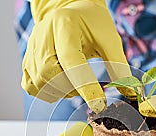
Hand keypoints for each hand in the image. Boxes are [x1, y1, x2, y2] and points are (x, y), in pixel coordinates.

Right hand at [21, 0, 135, 112]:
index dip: (84, 85)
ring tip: (76, 83)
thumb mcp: (109, 38)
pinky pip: (32, 87)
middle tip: (89, 88)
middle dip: (72, 88)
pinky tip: (61, 85)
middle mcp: (43, 36)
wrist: (71, 12)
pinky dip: (47, 93)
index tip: (99, 104)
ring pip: (40, 84)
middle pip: (50, 74)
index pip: (71, 60)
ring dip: (61, 92)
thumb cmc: (91, 24)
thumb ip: (118, 64)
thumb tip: (128, 91)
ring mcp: (31, 50)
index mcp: (64, 25)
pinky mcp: (27, 62)